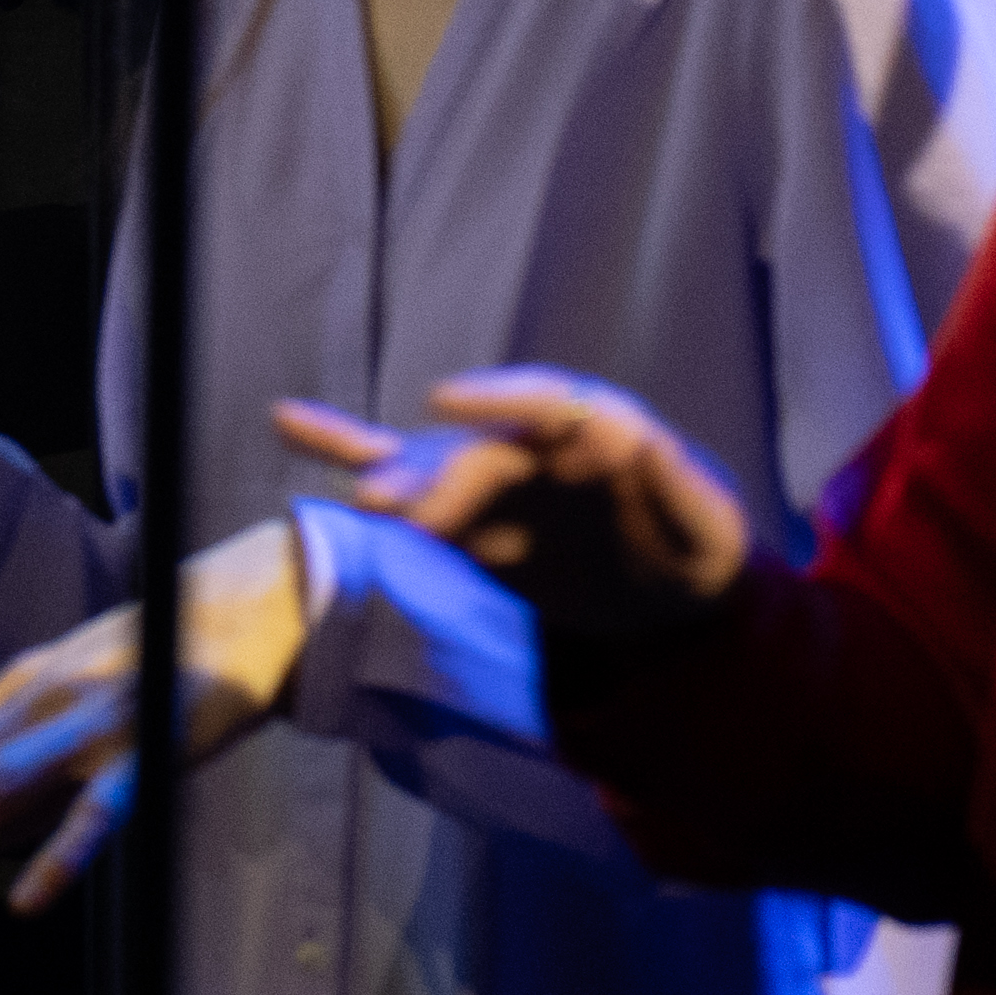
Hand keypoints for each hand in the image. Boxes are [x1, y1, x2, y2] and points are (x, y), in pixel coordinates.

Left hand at [0, 523, 317, 912]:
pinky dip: (60, 852)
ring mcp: (84, 723)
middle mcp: (26, 705)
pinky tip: (31, 900)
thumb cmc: (141, 676)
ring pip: (0, 772)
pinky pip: (97, 807)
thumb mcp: (62, 722)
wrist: (238, 611)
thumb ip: (15, 777)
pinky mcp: (146, 746)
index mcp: (0, 701)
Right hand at [281, 373, 756, 648]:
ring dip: (393, 482)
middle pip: (474, 450)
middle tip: (390, 509)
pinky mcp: (464, 514)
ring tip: (362, 503)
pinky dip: (342, 447)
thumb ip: (678, 484)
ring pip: (430, 467)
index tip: (441, 399)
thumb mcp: (710, 525)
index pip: (545, 400)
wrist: (670, 596)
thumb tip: (635, 440)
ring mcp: (492, 475)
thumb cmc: (695, 550)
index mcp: (596, 429)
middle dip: (432, 476)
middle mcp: (531, 443)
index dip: (494, 397)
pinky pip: (399, 476)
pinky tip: (285, 419)